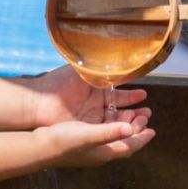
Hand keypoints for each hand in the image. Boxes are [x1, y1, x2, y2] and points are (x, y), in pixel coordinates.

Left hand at [22, 65, 150, 126]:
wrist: (39, 101)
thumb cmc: (59, 83)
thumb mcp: (84, 70)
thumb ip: (100, 68)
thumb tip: (117, 59)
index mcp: (95, 89)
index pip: (118, 93)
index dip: (131, 96)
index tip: (144, 94)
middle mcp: (95, 104)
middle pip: (120, 109)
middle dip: (135, 110)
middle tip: (148, 111)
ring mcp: (91, 117)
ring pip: (115, 120)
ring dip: (129, 120)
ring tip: (144, 118)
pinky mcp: (86, 128)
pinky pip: (105, 129)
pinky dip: (118, 129)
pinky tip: (129, 128)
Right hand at [41, 119, 154, 167]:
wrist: (40, 146)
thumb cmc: (64, 141)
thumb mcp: (88, 134)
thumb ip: (109, 131)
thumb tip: (130, 129)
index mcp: (105, 152)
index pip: (129, 147)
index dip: (142, 139)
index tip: (153, 130)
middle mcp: (101, 151)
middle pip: (124, 141)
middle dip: (136, 129)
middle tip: (144, 116)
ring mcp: (91, 147)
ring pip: (114, 135)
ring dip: (124, 124)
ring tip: (132, 113)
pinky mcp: (82, 140)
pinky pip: (104, 131)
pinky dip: (111, 123)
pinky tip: (108, 114)